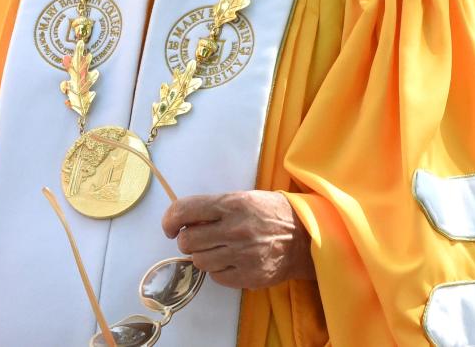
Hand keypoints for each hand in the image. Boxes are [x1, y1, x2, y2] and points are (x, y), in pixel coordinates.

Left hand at [161, 190, 314, 288]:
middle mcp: (234, 229)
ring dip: (202, 255)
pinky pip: (216, 277)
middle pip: (187, 241)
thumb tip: (183, 220)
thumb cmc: (270, 213)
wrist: (305, 237)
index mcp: (231, 204)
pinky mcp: (248, 276)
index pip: (185, 210)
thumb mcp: (243, 198)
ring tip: (217, 248)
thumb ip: (214, 208)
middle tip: (198, 237)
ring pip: (199, 261)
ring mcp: (241, 255)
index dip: (170, 220)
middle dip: (187, 240)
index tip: (169, 227)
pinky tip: (230, 260)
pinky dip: (218, 270)